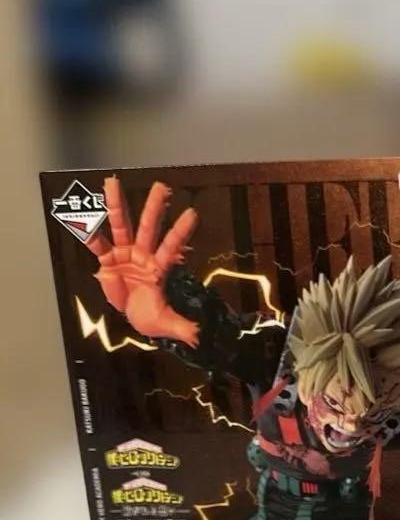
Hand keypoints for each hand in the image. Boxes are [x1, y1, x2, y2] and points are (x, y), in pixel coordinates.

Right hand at [87, 177, 200, 345]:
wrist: (133, 315)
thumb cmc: (152, 315)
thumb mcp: (166, 323)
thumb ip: (181, 327)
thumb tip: (197, 336)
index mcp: (160, 267)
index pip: (172, 246)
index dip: (180, 231)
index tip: (192, 213)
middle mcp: (143, 255)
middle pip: (149, 227)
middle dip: (155, 208)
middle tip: (163, 186)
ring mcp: (124, 254)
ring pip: (120, 225)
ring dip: (116, 204)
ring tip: (112, 182)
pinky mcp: (107, 259)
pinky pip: (96, 244)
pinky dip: (89, 233)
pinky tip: (82, 217)